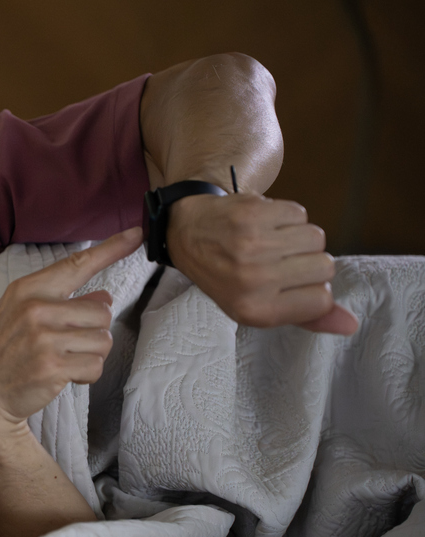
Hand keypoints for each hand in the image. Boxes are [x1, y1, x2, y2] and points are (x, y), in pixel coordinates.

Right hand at [0, 228, 143, 438]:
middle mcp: (36, 310)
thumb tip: (104, 296)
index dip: (110, 249)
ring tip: (65, 360)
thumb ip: (59, 302)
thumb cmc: (0, 352)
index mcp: (27, 290)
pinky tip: (66, 376)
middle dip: (94, 331)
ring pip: (103, 340)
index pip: (76, 265)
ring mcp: (44, 339)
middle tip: (70, 344)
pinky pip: (95, 366)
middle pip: (101, 311)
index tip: (135, 234)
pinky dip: (87, 375)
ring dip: (91, 355)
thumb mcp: (18, 316)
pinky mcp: (53, 367)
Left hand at [167, 192, 357, 334]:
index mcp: (255, 310)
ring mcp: (251, 244)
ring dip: (299, 237)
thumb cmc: (226, 275)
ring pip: (317, 237)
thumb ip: (306, 316)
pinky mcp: (251, 213)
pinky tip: (263, 224)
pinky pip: (300, 213)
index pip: (322, 300)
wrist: (186, 233)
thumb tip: (350, 324)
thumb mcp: (258, 306)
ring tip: (271, 242)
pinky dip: (287, 216)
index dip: (312, 289)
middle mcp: (253, 279)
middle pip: (325, 267)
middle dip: (308, 262)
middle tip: (277, 261)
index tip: (289, 285)